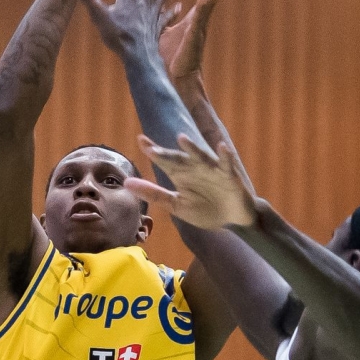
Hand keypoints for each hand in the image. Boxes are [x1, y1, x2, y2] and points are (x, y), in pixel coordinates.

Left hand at [124, 132, 261, 232]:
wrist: (233, 220)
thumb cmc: (205, 210)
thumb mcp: (177, 205)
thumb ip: (154, 194)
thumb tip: (126, 183)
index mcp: (181, 175)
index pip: (164, 161)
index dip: (153, 151)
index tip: (140, 140)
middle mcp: (195, 169)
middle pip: (179, 158)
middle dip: (166, 153)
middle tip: (151, 148)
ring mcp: (212, 170)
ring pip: (201, 157)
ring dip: (192, 148)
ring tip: (181, 139)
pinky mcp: (229, 176)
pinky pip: (226, 164)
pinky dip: (224, 156)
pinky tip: (221, 147)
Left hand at [160, 0, 237, 86]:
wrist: (174, 77)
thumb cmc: (170, 56)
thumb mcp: (164, 30)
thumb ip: (163, 16)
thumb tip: (156, 4)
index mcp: (193, 18)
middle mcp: (199, 21)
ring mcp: (198, 28)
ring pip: (209, 4)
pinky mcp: (193, 37)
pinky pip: (198, 20)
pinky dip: (202, 9)